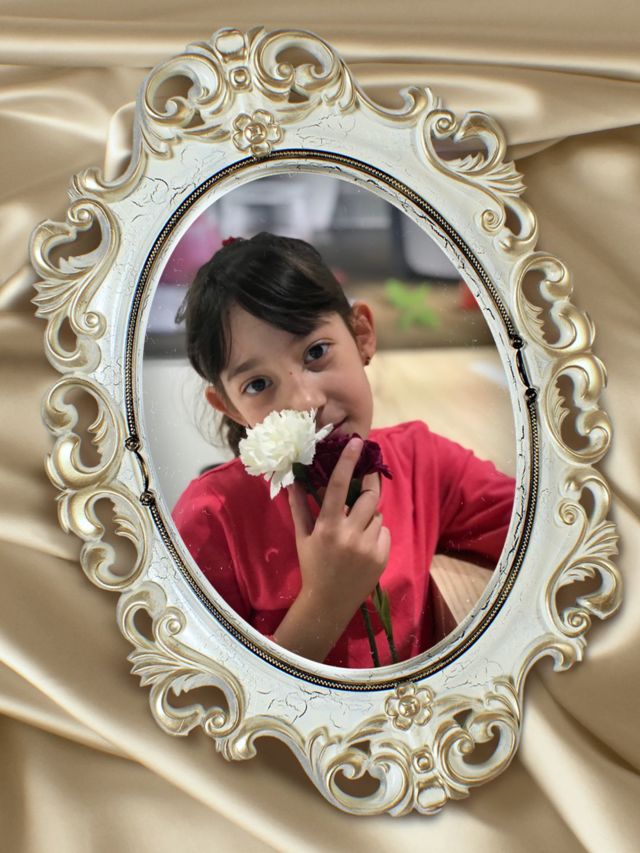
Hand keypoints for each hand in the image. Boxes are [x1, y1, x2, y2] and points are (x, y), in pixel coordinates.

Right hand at [272, 437, 390, 660]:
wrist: (328, 602)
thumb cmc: (312, 565)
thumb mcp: (302, 536)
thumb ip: (298, 506)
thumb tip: (293, 479)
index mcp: (328, 526)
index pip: (339, 486)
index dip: (348, 462)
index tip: (358, 442)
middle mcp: (350, 535)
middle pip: (369, 496)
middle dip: (370, 484)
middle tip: (368, 477)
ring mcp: (368, 547)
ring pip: (377, 515)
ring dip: (369, 515)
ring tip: (355, 528)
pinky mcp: (382, 557)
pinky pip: (384, 532)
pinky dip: (376, 533)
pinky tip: (363, 545)